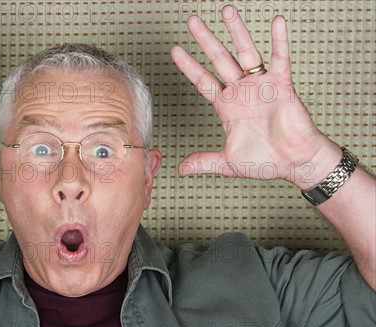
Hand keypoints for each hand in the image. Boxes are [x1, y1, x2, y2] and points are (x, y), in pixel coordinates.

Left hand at [171, 5, 340, 188]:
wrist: (294, 163)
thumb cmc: (265, 161)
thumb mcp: (228, 162)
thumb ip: (205, 161)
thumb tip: (181, 168)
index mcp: (226, 106)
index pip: (202, 81)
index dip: (189, 66)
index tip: (174, 49)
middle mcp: (241, 91)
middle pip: (219, 59)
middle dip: (205, 40)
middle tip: (192, 20)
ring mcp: (260, 86)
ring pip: (245, 53)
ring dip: (236, 32)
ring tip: (226, 10)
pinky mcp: (282, 85)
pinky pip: (280, 59)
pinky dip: (279, 41)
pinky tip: (276, 22)